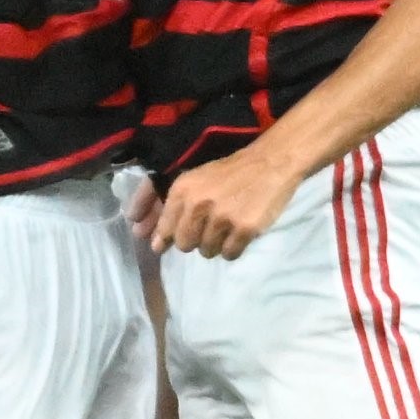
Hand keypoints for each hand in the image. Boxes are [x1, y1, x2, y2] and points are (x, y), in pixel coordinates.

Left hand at [144, 141, 301, 260]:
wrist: (269, 163)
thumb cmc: (230, 173)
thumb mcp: (195, 181)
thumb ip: (171, 208)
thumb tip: (150, 240)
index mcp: (182, 190)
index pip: (165, 228)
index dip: (163, 240)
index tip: (162, 246)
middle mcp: (198, 205)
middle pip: (185, 245)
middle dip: (194, 241)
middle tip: (208, 229)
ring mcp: (222, 218)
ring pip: (207, 252)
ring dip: (215, 244)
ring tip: (227, 227)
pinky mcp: (244, 229)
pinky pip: (229, 254)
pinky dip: (233, 248)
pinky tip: (238, 234)